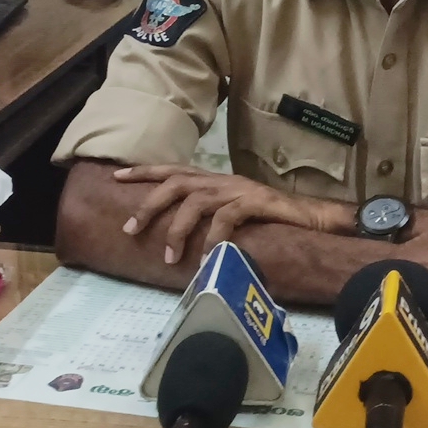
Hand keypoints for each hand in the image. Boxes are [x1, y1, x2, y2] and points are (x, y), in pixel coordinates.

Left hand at [114, 164, 348, 263]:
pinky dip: (213, 238)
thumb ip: (209, 215)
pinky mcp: (255, 203)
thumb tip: (181, 235)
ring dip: (177, 229)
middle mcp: (221, 180)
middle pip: (175, 183)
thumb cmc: (270, 218)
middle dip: (149, 205)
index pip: (173, 170)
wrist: (311, 216)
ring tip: (170, 256)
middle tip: (131, 228)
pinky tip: (208, 256)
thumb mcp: (232, 212)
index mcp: (214, 180)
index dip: (144, 171)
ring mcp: (237, 190)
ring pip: (195, 202)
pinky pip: (226, 219)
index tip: (116, 176)